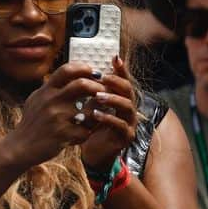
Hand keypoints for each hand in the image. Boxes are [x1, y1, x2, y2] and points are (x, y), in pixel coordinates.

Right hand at [2, 62, 104, 170]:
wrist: (20, 146)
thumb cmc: (31, 122)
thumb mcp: (36, 100)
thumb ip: (51, 88)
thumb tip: (69, 74)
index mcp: (45, 91)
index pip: (67, 70)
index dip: (84, 68)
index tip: (94, 73)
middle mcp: (51, 101)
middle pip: (82, 85)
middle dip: (98, 87)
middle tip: (104, 92)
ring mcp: (57, 118)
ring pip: (90, 110)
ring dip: (98, 113)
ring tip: (99, 114)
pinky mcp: (63, 134)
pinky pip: (86, 131)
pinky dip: (88, 132)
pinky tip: (83, 133)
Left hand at [79, 56, 137, 171]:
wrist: (92, 150)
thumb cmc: (89, 126)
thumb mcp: (87, 105)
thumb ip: (88, 90)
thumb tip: (78, 70)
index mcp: (119, 98)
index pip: (123, 80)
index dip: (121, 69)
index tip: (114, 58)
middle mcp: (128, 108)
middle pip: (129, 90)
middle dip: (116, 82)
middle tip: (102, 78)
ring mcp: (129, 122)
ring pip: (127, 106)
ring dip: (112, 99)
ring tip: (97, 96)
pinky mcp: (126, 136)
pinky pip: (120, 125)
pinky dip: (108, 118)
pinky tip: (95, 114)